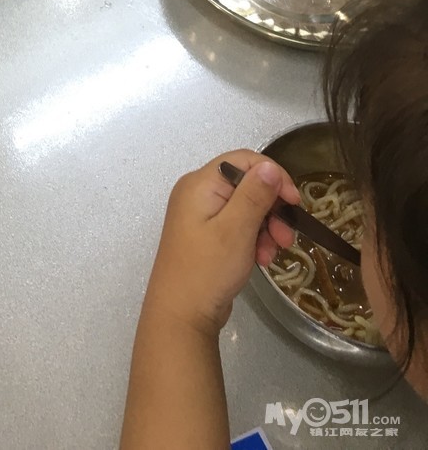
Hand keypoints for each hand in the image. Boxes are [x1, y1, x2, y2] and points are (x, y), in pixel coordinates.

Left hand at [145, 151, 298, 336]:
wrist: (181, 315)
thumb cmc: (207, 269)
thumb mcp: (236, 229)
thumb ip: (255, 194)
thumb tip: (270, 166)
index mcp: (199, 184)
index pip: (243, 160)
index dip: (273, 176)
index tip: (294, 202)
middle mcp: (198, 193)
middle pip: (246, 185)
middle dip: (271, 208)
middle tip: (287, 236)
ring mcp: (201, 216)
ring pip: (246, 207)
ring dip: (266, 227)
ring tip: (273, 253)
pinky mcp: (207, 236)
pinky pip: (238, 226)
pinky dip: (254, 239)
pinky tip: (261, 259)